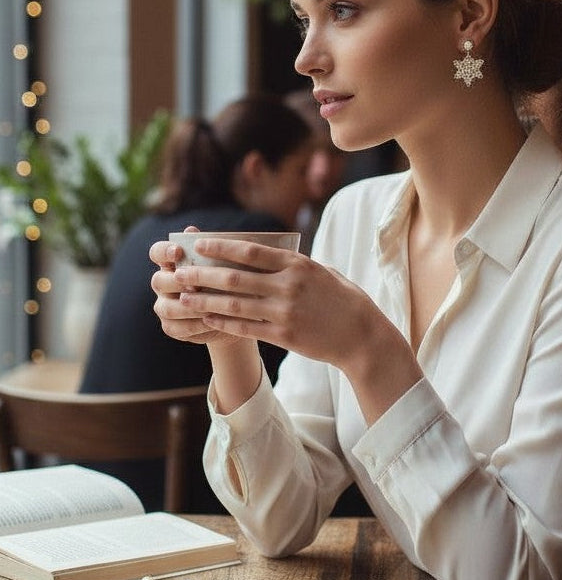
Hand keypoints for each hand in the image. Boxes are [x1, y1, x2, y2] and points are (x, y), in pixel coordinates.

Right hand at [149, 229, 240, 346]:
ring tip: (210, 306)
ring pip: (168, 308)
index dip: (164, 251)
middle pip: (159, 281)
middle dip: (178, 283)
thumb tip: (191, 229)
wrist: (233, 311)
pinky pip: (178, 327)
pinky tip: (213, 321)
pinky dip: (197, 325)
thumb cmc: (226, 279)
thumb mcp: (223, 263)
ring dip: (189, 307)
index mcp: (172, 263)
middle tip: (197, 286)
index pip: (157, 252)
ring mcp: (164, 306)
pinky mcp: (171, 327)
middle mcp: (163, 283)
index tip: (178, 251)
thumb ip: (208, 249)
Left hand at [169, 235, 391, 371]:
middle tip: (181, 272)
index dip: (221, 246)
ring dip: (205, 300)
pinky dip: (223, 322)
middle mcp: (288, 286)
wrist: (362, 335)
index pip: (251, 251)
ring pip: (234, 304)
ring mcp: (285, 312)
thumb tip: (267, 254)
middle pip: (235, 277)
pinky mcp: (283, 336)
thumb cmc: (344, 299)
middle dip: (203, 274)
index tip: (200, 244)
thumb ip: (295, 264)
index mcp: (298, 264)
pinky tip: (207, 318)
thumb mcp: (323, 271)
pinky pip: (245, 328)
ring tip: (184, 297)